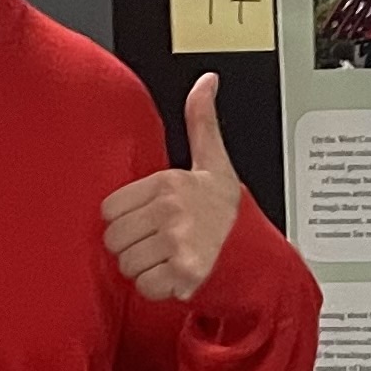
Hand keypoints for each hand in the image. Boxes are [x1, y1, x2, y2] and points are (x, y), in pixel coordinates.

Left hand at [101, 74, 241, 301]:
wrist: (260, 254)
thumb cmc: (231, 212)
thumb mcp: (214, 162)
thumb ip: (201, 121)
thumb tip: (206, 81)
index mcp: (169, 182)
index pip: (110, 210)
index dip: (126, 220)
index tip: (148, 222)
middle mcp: (171, 211)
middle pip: (114, 240)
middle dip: (133, 247)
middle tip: (158, 245)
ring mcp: (177, 243)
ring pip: (127, 265)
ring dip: (144, 270)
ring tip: (169, 260)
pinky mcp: (184, 274)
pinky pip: (145, 287)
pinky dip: (158, 289)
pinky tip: (175, 277)